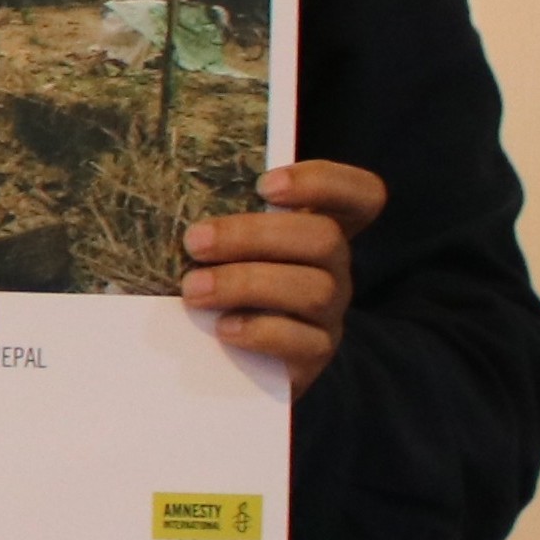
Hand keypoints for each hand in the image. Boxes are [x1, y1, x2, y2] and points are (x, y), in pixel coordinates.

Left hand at [181, 159, 383, 394]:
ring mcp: (330, 312)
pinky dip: (258, 331)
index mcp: (319, 226)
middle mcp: (334, 267)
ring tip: (194, 289)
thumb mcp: (228, 245)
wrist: (231, 357)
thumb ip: (224, 220)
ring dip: (246, 283)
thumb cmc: (223, 280)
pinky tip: (223, 328)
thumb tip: (178, 206)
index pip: (361, 195)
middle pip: (325, 238)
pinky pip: (303, 341)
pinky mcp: (315, 354)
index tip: (265, 185)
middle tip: (195, 241)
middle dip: (253, 235)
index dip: (324, 182)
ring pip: (315, 289)